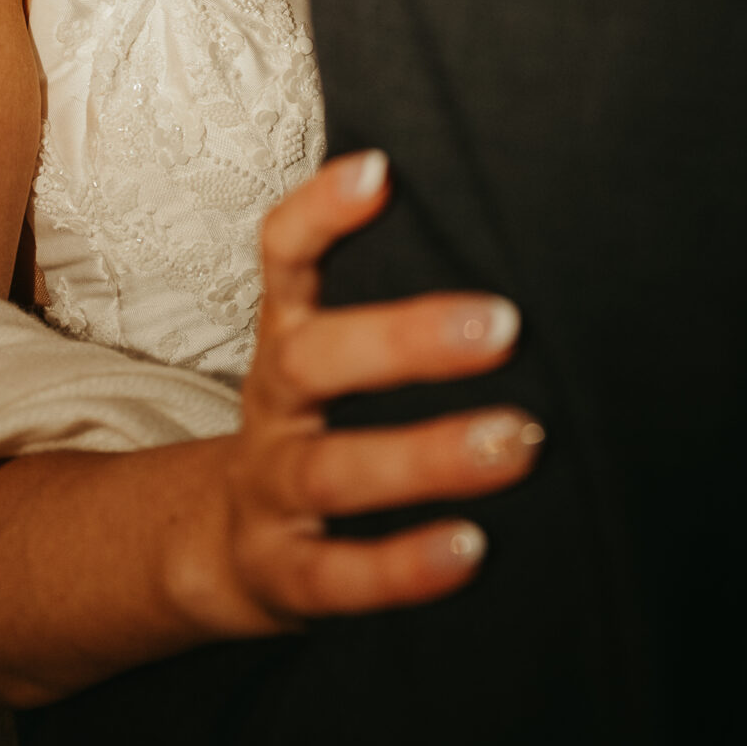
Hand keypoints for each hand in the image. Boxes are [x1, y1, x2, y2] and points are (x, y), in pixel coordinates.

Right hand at [170, 150, 543, 635]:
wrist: (233, 547)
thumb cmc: (321, 426)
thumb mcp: (330, 356)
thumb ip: (391, 302)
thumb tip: (512, 231)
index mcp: (286, 337)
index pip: (282, 257)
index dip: (319, 213)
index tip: (380, 170)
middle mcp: (272, 406)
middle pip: (312, 361)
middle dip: (404, 340)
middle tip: (505, 324)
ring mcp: (272, 492)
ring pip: (334, 472)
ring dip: (425, 456)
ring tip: (514, 442)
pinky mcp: (286, 575)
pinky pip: (339, 575)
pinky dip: (402, 566)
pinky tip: (469, 548)